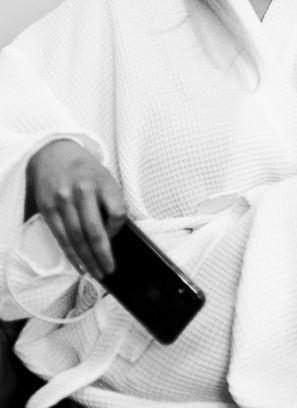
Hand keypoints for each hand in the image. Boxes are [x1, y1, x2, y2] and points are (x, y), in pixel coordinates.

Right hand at [26, 140, 125, 277]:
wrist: (54, 154)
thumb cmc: (86, 170)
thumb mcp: (106, 177)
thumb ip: (110, 201)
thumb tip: (114, 234)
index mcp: (103, 182)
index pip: (117, 213)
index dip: (118, 229)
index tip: (116, 236)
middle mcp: (82, 191)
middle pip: (94, 231)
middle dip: (103, 255)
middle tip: (109, 270)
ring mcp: (63, 201)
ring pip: (76, 238)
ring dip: (86, 259)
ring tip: (96, 273)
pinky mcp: (48, 209)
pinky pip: (61, 237)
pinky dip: (71, 253)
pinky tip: (78, 264)